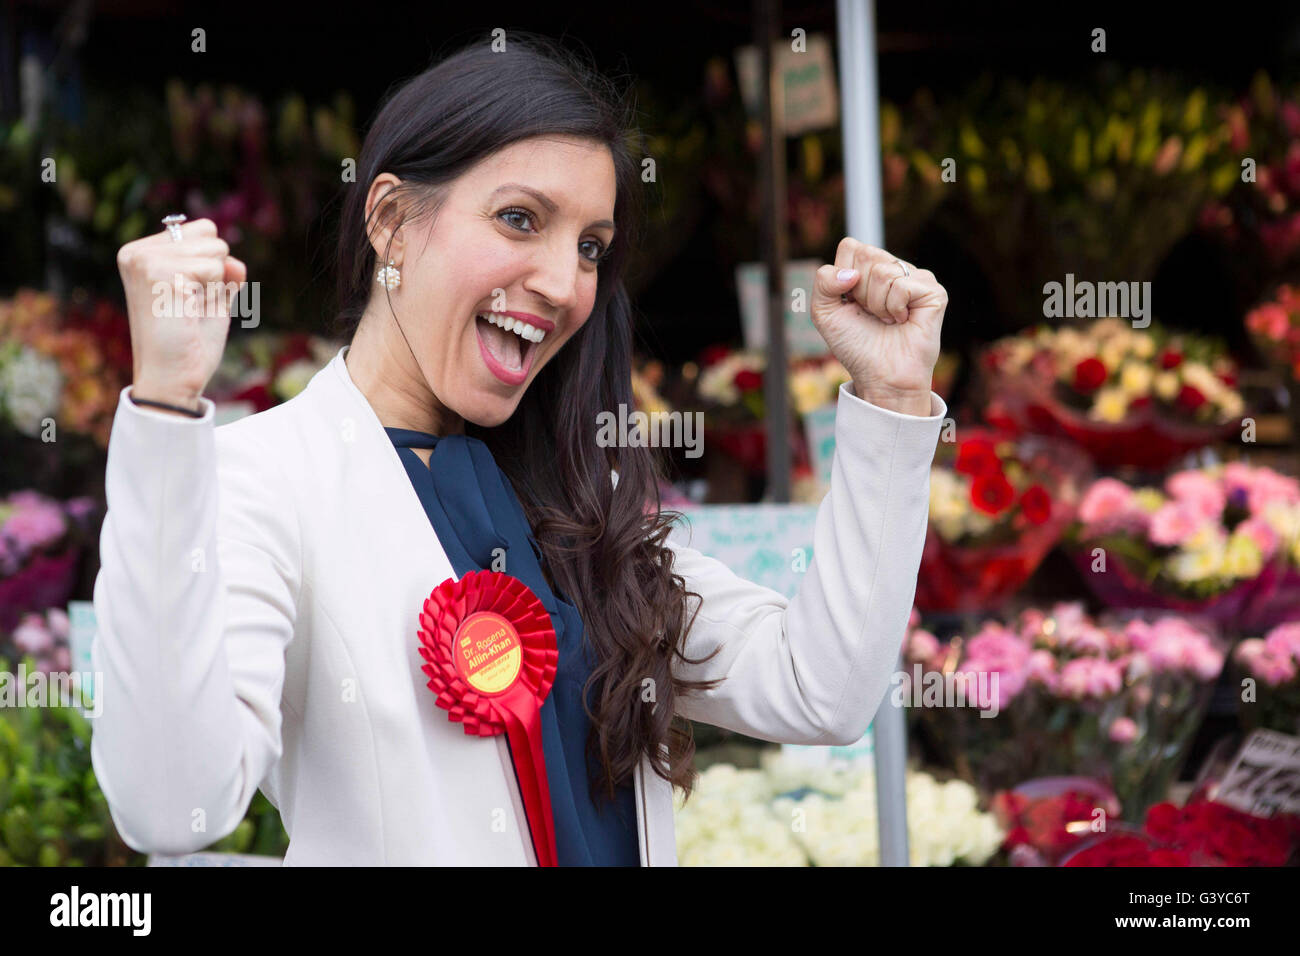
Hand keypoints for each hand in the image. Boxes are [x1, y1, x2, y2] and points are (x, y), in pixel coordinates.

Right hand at [117, 217, 245, 406]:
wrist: (173, 380)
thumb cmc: (189, 344)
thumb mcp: (211, 300)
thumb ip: (225, 274)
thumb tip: (235, 263)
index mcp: (142, 254)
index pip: (202, 229)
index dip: (212, 264)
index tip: (190, 296)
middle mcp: (136, 252)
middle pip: (210, 232)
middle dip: (215, 271)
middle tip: (191, 306)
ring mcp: (145, 260)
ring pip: (216, 248)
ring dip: (214, 284)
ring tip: (188, 310)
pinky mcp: (159, 273)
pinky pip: (215, 267)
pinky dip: (213, 292)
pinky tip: (188, 311)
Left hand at [809, 237, 945, 407]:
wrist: (880, 376)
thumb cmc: (856, 345)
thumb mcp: (824, 312)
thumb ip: (823, 282)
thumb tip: (851, 273)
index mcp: (869, 268)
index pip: (850, 246)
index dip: (842, 278)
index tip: (850, 303)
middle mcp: (894, 268)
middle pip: (866, 254)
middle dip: (859, 292)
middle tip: (870, 314)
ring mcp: (915, 278)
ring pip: (883, 271)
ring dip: (876, 304)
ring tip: (887, 320)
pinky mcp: (933, 291)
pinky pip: (901, 285)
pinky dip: (894, 308)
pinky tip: (902, 321)